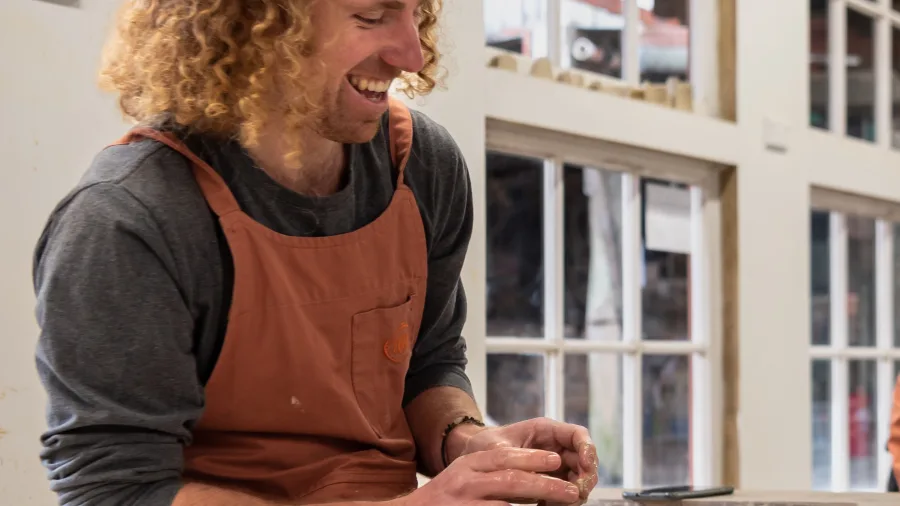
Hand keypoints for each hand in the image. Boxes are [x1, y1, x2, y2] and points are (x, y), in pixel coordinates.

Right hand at [399, 446, 581, 505]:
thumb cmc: (444, 499)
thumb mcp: (463, 477)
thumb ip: (492, 473)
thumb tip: (535, 480)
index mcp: (466, 465)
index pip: (502, 456)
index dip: (531, 458)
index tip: (555, 460)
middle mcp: (463, 482)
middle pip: (510, 480)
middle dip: (544, 484)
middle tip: (570, 491)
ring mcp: (463, 504)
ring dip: (536, 505)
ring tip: (561, 505)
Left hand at [451, 418, 598, 503]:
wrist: (473, 456)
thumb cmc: (484, 445)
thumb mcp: (497, 448)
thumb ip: (517, 457)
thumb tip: (536, 471)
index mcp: (545, 430)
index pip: (578, 435)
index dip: (588, 449)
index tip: (587, 466)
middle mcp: (554, 446)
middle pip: (584, 459)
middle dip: (585, 476)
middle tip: (577, 493)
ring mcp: (554, 464)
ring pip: (578, 477)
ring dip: (575, 491)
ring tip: (559, 503)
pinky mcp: (549, 480)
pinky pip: (564, 491)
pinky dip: (562, 500)